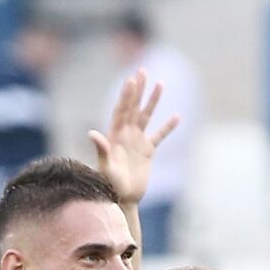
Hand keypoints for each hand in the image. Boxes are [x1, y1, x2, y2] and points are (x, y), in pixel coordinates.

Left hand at [89, 68, 179, 205]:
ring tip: (161, 84)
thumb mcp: (105, 167)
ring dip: (153, 101)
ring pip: (146, 117)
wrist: (122, 198)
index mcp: (115, 136)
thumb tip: (92, 133)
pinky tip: (177, 116)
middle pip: (133, 107)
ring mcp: (137, 142)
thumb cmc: (110, 184)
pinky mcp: (147, 151)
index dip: (126, 95)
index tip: (131, 80)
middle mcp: (126, 135)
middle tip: (143, 71)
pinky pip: (159, 136)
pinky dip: (168, 127)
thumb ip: (101, 149)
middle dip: (139, 90)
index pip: (121, 110)